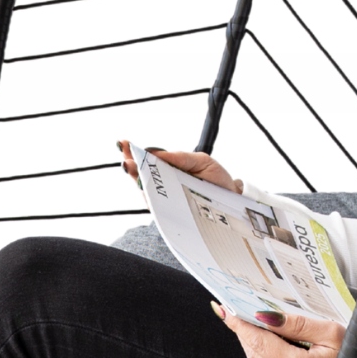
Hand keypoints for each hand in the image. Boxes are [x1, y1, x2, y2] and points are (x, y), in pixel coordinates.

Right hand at [119, 140, 240, 194]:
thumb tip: (157, 153)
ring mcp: (167, 199)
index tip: (125, 144)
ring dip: (136, 178)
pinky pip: (157, 205)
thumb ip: (180, 157)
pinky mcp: (172, 213)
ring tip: (129, 166)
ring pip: (146, 190)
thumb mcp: (201, 161)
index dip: (134, 153)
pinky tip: (143, 185)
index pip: (149, 161)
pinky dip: (149, 196)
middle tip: (123, 156)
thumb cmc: (217, 180)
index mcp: (171, 169)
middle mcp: (166, 184)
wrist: (232, 200)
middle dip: (130, 164)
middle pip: (142, 175)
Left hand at [212, 302, 344, 357]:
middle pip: (256, 355)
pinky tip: (277, 350)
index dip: (241, 325)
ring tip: (258, 327)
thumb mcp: (331, 333)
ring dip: (257, 347)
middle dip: (245, 332)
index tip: (226, 310)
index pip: (259, 342)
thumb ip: (297, 324)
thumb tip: (265, 316)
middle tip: (235, 313)